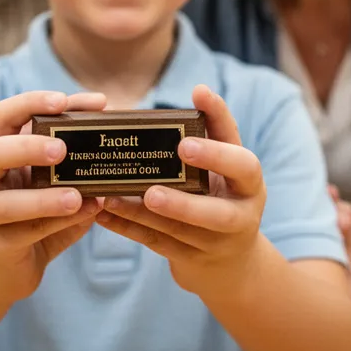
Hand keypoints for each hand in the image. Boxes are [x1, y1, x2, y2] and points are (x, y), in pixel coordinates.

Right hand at [0, 92, 107, 251]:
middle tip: (62, 148)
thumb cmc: (32, 216)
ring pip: (3, 202)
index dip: (31, 102)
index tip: (64, 100)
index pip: (4, 116)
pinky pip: (24, 232)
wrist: (3, 271)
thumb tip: (109, 122)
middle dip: (27, 147)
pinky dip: (57, 222)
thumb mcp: (53, 181)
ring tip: (77, 195)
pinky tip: (88, 212)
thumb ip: (75, 155)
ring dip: (43, 198)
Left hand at [96, 84, 265, 295]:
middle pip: (217, 215)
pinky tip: (101, 214)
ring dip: (141, 215)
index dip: (217, 153)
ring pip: (178, 234)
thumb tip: (199, 89)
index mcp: (249, 185)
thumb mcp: (228, 163)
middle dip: (182, 204)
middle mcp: (239, 217)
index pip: (243, 165)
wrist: (231, 260)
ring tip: (110, 196)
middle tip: (151, 189)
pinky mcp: (190, 260)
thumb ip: (216, 130)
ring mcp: (216, 245)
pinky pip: (156, 244)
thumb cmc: (224, 191)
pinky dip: (127, 229)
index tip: (185, 139)